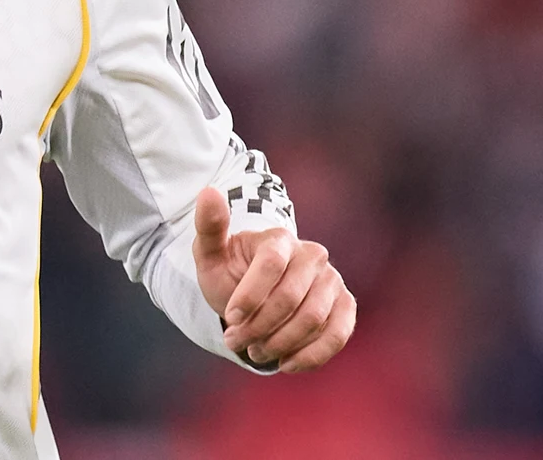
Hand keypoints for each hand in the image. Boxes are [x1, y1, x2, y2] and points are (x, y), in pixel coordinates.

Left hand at [193, 186, 355, 372]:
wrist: (251, 297)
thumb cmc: (228, 273)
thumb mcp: (210, 254)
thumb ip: (209, 226)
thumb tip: (208, 192)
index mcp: (280, 238)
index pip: (271, 265)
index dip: (250, 295)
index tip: (229, 317)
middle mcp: (313, 255)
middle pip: (291, 298)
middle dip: (259, 325)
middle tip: (235, 340)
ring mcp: (333, 281)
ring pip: (313, 320)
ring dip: (280, 343)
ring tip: (254, 350)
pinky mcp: (346, 306)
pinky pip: (338, 334)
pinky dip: (312, 355)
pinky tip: (286, 363)